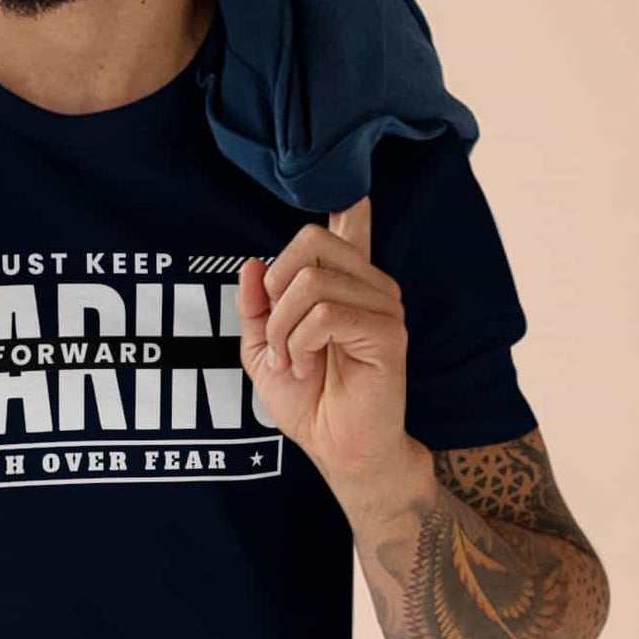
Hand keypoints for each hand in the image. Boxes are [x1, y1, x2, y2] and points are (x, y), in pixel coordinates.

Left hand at [236, 195, 421, 497]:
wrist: (333, 447)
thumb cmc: (307, 401)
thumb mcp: (264, 350)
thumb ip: (256, 308)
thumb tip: (251, 264)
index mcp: (343, 284)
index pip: (350, 227)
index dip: (350, 205)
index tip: (355, 191)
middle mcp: (368, 285)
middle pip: (311, 241)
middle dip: (276, 291)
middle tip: (279, 336)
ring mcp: (383, 305)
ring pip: (311, 282)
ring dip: (284, 329)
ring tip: (294, 362)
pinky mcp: (387, 331)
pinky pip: (326, 314)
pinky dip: (301, 343)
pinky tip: (308, 367)